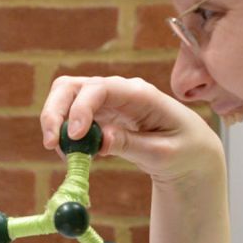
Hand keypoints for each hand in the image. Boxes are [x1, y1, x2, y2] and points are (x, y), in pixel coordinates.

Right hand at [39, 75, 222, 185]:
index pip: (101, 89)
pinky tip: (76, 156)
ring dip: (56, 123)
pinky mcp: (100, 116)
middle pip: (72, 86)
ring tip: (64, 155)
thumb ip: (133, 144)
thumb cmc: (185, 150)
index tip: (73, 136)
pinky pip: (72, 118)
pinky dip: (65, 135)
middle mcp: (119, 91)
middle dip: (55, 111)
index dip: (81, 109)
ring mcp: (107, 102)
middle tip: (51, 143)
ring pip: (66, 99)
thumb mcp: (164, 153)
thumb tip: (102, 139)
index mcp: (140, 94)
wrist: (191, 153)